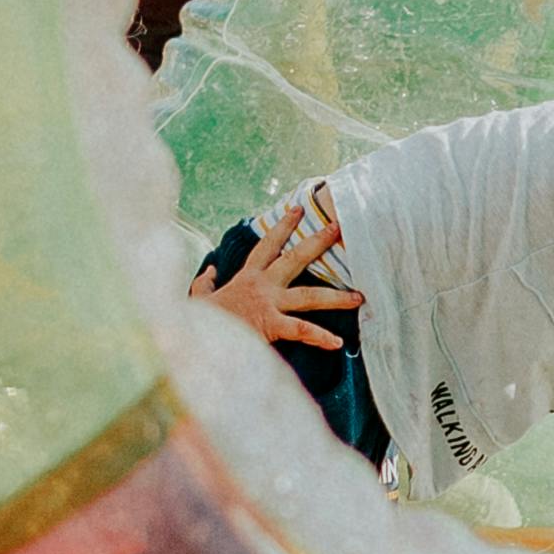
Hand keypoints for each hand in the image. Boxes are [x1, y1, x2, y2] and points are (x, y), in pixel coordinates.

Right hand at [203, 197, 353, 353]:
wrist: (193, 339)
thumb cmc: (197, 322)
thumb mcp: (199, 298)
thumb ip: (204, 283)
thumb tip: (207, 270)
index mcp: (247, 277)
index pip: (266, 246)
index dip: (283, 227)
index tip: (299, 209)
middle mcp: (262, 286)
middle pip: (295, 259)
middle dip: (318, 242)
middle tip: (339, 228)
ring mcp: (268, 304)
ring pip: (309, 296)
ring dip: (336, 296)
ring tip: (359, 297)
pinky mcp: (270, 325)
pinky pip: (301, 330)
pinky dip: (320, 337)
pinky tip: (338, 343)